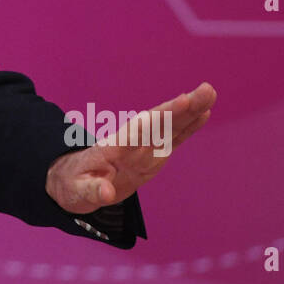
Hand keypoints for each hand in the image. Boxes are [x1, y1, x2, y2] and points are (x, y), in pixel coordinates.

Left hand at [45, 82, 215, 214]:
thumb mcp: (77, 192)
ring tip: (209, 93)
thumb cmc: (74, 184)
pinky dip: (188, 127)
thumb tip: (106, 193)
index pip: (139, 131)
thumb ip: (92, 190)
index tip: (180, 102)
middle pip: (160, 123)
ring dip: (190, 112)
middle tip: (207, 90)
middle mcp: (132, 144)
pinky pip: (173, 139)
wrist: (74, 179)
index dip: (160, 118)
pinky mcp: (153, 155)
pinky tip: (204, 113)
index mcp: (114, 148)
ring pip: (170, 127)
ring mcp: (144, 148)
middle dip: (182, 108)